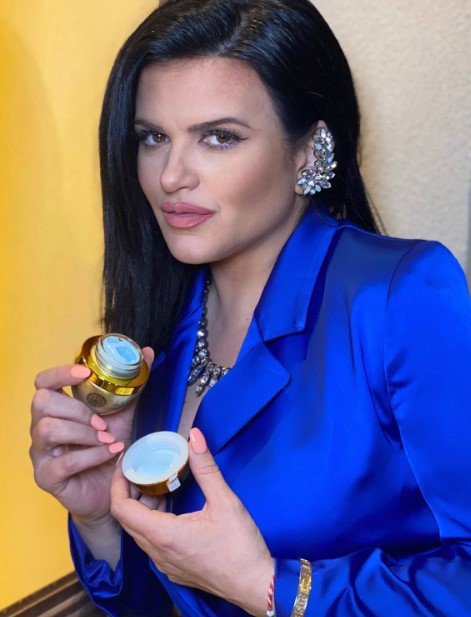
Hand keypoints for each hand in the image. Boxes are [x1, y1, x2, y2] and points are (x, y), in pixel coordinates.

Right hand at [30, 347, 153, 524]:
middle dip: (78, 409)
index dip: (60, 373)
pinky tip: (111, 454)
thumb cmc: (110, 450)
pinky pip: (64, 461)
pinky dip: (92, 455)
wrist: (111, 491)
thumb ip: (132, 386)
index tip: (85, 373)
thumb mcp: (122, 415)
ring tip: (108, 440)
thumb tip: (148, 352)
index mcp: (58, 409)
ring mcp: (41, 453)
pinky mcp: (46, 476)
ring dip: (84, 432)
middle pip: (42, 402)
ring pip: (48, 428)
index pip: (43, 382)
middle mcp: (42, 427)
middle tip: (104, 423)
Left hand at [110, 428, 273, 616]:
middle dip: (129, 490)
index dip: (117, 483)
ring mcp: (165, 564)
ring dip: (142, 506)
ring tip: (157, 482)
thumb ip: (206, 469)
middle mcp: (157, 553)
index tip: (125, 463)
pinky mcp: (174, 569)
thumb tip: (194, 436)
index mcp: (163, 536)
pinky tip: (171, 508)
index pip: (121, 508)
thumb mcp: (225, 502)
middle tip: (141, 467)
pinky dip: (153, 521)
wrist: (254, 585)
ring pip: (140, 532)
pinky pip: (152, 543)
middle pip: (127, 519)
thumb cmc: (240, 546)